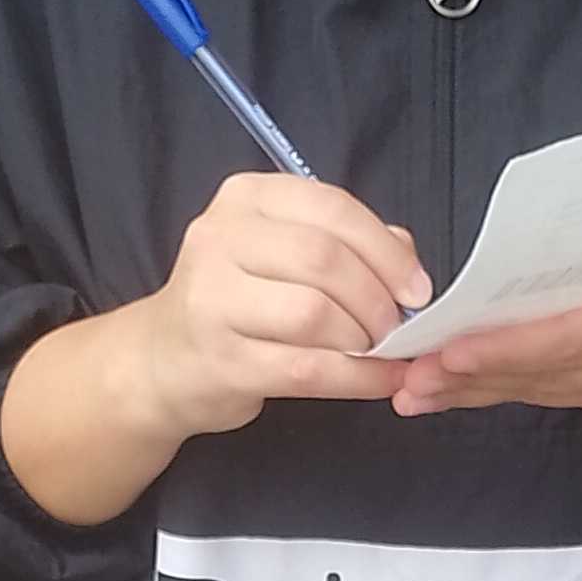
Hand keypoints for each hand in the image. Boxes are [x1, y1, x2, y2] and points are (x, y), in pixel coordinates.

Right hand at [141, 173, 430, 435]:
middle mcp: (221, 238)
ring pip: (315, 314)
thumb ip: (344, 243)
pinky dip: (356, 378)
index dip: (386, 251)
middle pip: (324, 259)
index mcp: (245, 199)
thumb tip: (406, 257)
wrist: (164, 360)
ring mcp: (213, 300)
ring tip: (378, 351)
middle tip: (397, 326)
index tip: (417, 288)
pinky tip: (380, 381)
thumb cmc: (236, 302)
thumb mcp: (281, 254)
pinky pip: (307, 369)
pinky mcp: (222, 361)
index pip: (331, 210)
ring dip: (363, 338)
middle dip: (377, 298)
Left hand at [387, 207, 581, 426]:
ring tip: (408, 390)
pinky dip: (492, 389)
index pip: (573, 335)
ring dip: (470, 391)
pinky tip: (444, 392)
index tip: (452, 351)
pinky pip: (545, 392)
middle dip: (470, 376)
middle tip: (405, 377)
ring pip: (538, 390)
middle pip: (545, 373)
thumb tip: (523, 226)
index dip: (509, 347)